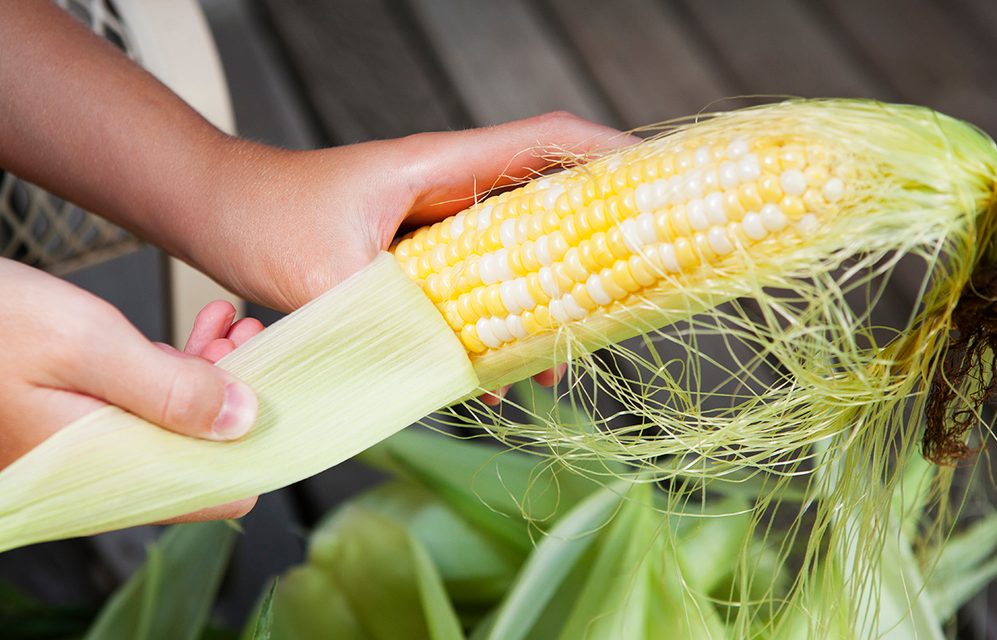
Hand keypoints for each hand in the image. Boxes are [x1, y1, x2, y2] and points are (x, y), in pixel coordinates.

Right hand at [0, 261, 257, 483]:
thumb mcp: (86, 346)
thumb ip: (168, 389)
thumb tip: (242, 420)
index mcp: (100, 471)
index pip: (203, 496)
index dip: (253, 452)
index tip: (286, 403)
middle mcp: (97, 469)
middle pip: (197, 454)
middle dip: (240, 400)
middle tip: (261, 344)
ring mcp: (88, 444)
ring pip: (176, 424)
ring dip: (215, 378)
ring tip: (235, 330)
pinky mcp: (80, 417)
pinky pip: (147, 404)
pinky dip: (178, 370)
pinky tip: (200, 335)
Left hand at [188, 114, 633, 397]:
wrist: (219, 211)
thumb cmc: (264, 218)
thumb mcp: (324, 276)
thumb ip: (387, 321)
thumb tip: (447, 377)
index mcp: (439, 167)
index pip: (544, 142)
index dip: (608, 154)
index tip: (661, 179)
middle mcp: (449, 187)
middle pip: (546, 201)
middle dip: (592, 246)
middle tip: (627, 297)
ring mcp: (437, 219)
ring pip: (515, 252)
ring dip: (542, 302)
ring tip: (554, 365)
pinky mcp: (420, 252)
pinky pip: (477, 283)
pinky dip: (496, 323)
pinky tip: (496, 372)